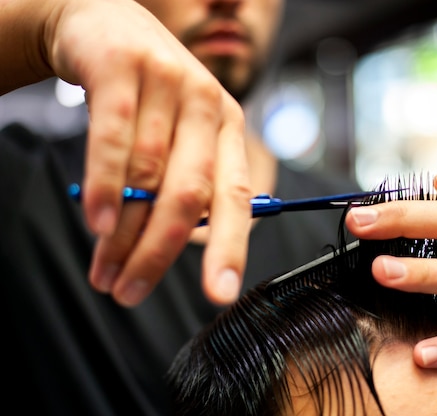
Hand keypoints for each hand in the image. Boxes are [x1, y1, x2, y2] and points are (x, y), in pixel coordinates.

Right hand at [46, 0, 250, 305]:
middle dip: (160, 252)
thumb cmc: (148, 93)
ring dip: (124, 234)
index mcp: (229, 128)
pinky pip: (116, 136)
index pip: (236, 196)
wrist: (105, 25)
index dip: (231, 247)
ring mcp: (167, 83)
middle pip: (191, 193)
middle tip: (130, 292)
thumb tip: (175, 248)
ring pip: (148, 174)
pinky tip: (100, 223)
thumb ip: (181, 184)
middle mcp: (205, 105)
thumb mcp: (179, 135)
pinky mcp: (123, 68)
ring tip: (105, 271)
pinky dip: (108, 185)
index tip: (220, 292)